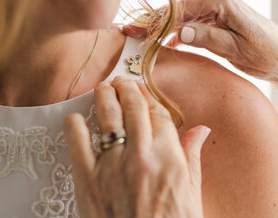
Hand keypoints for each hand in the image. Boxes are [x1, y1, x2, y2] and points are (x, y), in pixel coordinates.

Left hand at [64, 77, 210, 217]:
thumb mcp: (192, 195)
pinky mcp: (87, 180)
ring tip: (102, 88)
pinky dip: (76, 126)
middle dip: (128, 89)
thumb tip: (201, 130)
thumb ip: (192, 157)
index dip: (151, 100)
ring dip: (104, 96)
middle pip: (134, 107)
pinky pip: (77, 142)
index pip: (159, 114)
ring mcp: (112, 166)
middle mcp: (141, 155)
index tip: (145, 94)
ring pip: (108, 116)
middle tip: (122, 82)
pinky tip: (77, 119)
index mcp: (170, 158)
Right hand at [123, 0, 277, 83]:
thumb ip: (207, 38)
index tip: (131, 31)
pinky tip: (158, 41)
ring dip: (158, 27)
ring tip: (135, 38)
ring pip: (178, 16)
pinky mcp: (215, 15)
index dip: (152, 21)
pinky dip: (172, 31)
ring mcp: (214, 4)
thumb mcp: (237, 49)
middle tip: (125, 34)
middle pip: (174, 10)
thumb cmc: (267, 54)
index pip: (177, 9)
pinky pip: (188, 22)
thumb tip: (177, 32)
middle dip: (150, 22)